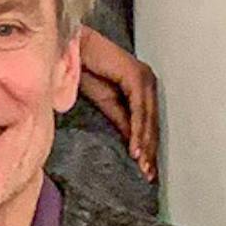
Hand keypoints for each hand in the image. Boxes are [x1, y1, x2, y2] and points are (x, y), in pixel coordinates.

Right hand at [74, 28, 159, 178]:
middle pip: (152, 122)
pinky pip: (139, 109)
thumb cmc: (86, 70)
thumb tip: (132, 142)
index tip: (146, 169)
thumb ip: (122, 119)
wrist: (73, 50)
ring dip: (145, 145)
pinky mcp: (136, 77)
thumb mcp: (107, 103)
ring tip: (142, 166)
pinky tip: (135, 148)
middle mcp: (148, 82)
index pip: (149, 122)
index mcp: (142, 88)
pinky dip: (137, 130)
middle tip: (148, 175)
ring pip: (148, 118)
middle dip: (150, 150)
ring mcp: (144, 78)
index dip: (148, 146)